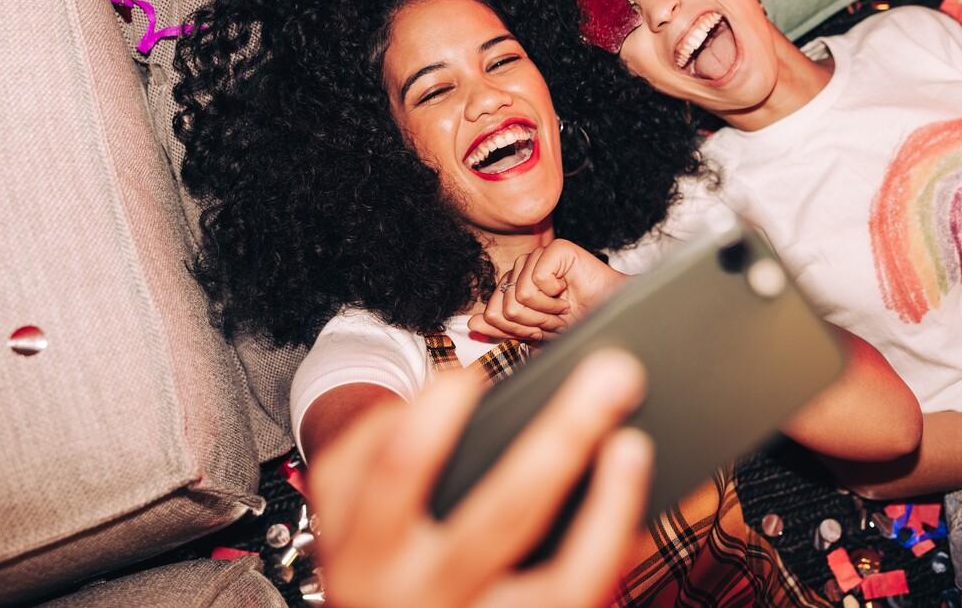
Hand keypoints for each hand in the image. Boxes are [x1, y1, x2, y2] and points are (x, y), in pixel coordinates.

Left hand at [309, 350, 651, 607]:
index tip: (635, 447)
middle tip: (612, 376)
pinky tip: (422, 408)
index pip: (567, 584)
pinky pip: (352, 460)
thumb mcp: (522, 601)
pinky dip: (388, 420)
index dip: (610, 511)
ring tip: (475, 379)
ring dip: (444, 409)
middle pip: (505, 514)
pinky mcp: (326, 535)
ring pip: (403, 471)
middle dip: (566, 433)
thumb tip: (625, 463)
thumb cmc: (472, 603)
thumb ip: (569, 561)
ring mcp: (367, 571)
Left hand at [470, 239, 627, 340]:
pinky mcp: (555, 250)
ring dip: (547, 310)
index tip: (542, 328)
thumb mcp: (534, 333)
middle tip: (556, 317)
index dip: (518, 329)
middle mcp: (522, 268)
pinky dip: (555, 295)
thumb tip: (473, 324)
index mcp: (513, 285)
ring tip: (563, 305)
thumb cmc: (577, 321)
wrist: (610, 315)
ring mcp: (538, 257)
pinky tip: (568, 291)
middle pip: (505, 307)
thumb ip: (503, 328)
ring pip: (520, 295)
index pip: (493, 312)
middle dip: (534, 322)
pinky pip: (536, 280)